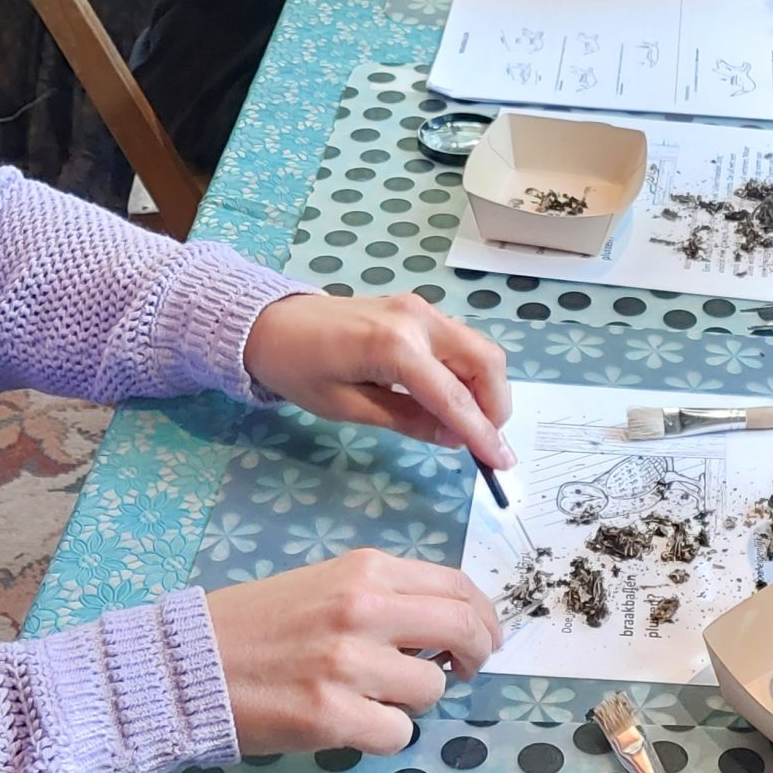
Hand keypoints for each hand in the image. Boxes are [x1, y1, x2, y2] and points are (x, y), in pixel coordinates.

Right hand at [209, 553, 501, 754]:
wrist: (187, 664)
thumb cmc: (256, 623)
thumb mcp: (326, 584)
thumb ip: (385, 596)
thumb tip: (445, 626)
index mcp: (366, 570)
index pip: (456, 586)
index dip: (482, 616)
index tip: (483, 637)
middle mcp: (364, 609)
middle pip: (461, 629)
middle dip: (475, 655)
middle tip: (464, 670)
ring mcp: (348, 664)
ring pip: (430, 689)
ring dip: (414, 699)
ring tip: (375, 695)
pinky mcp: (330, 715)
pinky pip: (396, 733)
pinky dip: (385, 734)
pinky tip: (354, 723)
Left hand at [243, 292, 511, 467]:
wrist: (270, 322)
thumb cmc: (299, 370)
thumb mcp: (347, 408)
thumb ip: (407, 421)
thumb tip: (456, 439)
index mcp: (395, 346)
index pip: (454, 396)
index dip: (482, 433)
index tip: (502, 463)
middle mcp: (418, 319)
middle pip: (485, 361)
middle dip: (496, 406)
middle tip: (486, 443)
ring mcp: (421, 309)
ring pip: (480, 348)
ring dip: (486, 389)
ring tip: (471, 426)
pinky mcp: (418, 309)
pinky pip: (460, 342)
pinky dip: (468, 373)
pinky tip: (453, 400)